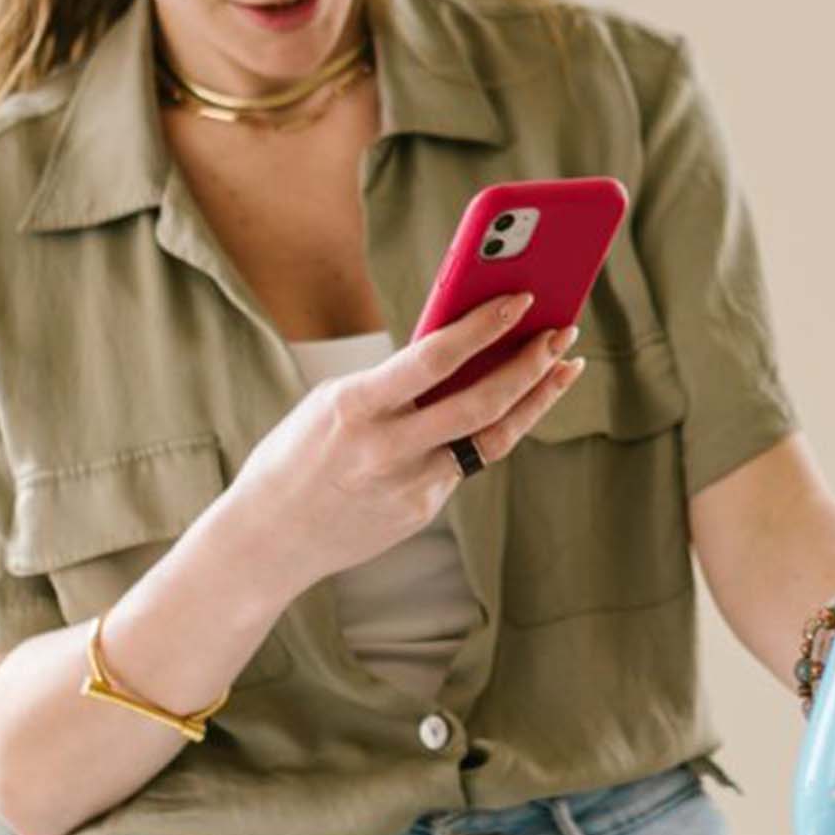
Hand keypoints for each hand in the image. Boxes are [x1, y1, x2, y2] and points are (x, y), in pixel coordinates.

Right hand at [232, 291, 584, 586]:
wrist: (269, 537)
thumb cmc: (302, 451)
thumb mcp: (336, 402)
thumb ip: (396, 382)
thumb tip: (467, 348)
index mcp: (355, 407)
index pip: (433, 358)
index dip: (483, 326)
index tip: (521, 298)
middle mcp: (386, 449)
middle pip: (480, 402)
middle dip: (530, 364)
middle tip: (562, 332)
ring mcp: (409, 485)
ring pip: (492, 437)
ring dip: (535, 398)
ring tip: (564, 367)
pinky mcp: (422, 510)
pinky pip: (466, 462)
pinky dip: (491, 430)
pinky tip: (515, 405)